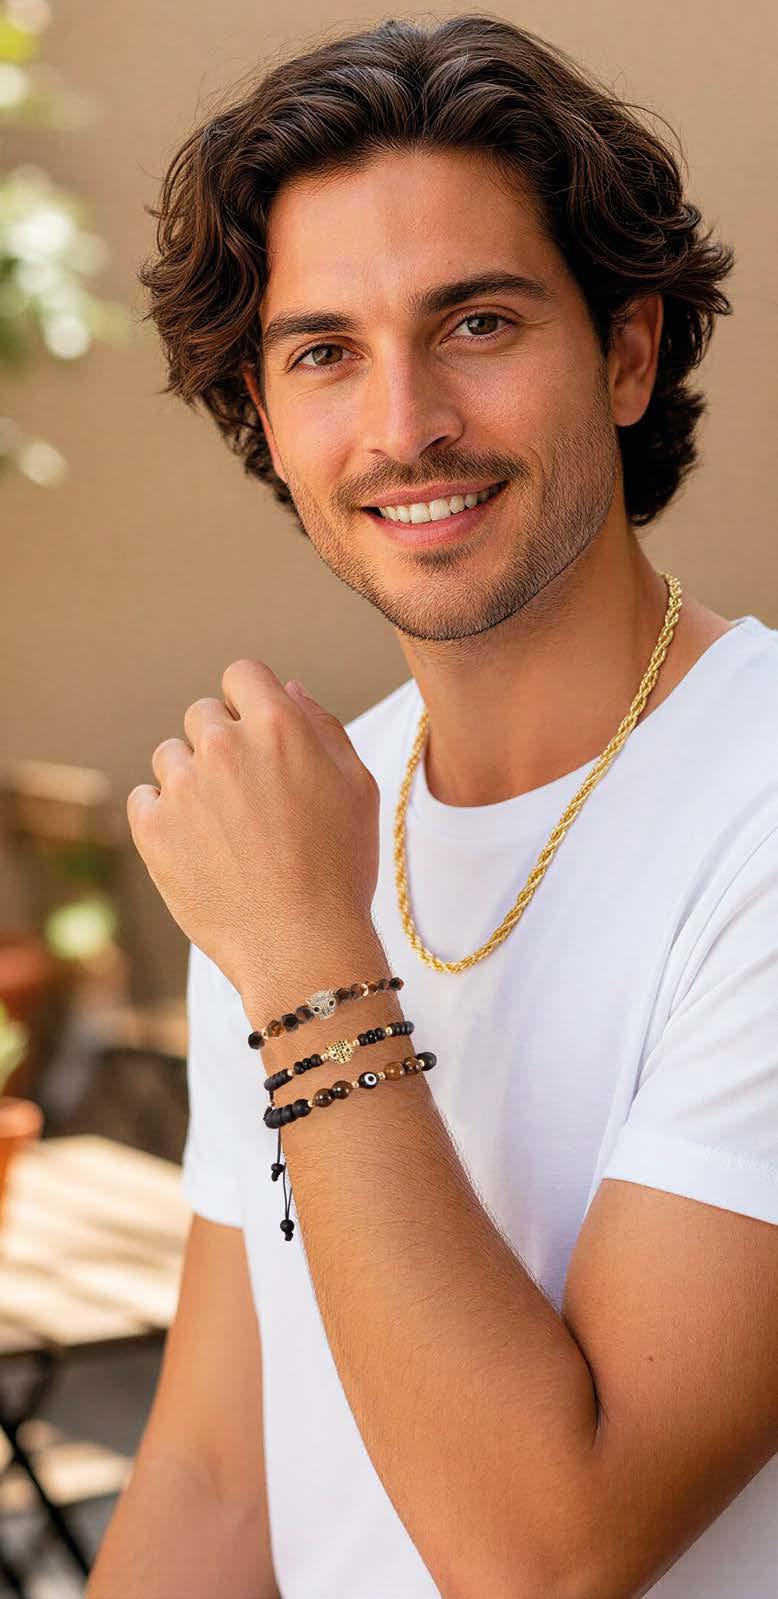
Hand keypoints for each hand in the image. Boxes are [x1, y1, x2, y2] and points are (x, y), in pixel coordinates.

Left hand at [126, 662, 380, 1000]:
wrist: (302, 946)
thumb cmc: (340, 868)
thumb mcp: (357, 786)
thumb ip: (323, 726)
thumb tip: (289, 689)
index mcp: (277, 726)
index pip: (242, 674)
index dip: (251, 701)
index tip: (258, 735)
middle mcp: (224, 747)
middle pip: (202, 714)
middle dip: (222, 743)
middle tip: (248, 795)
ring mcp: (183, 787)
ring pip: (170, 755)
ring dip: (192, 778)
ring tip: (225, 828)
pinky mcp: (152, 829)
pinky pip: (144, 798)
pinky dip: (164, 815)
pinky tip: (198, 846)